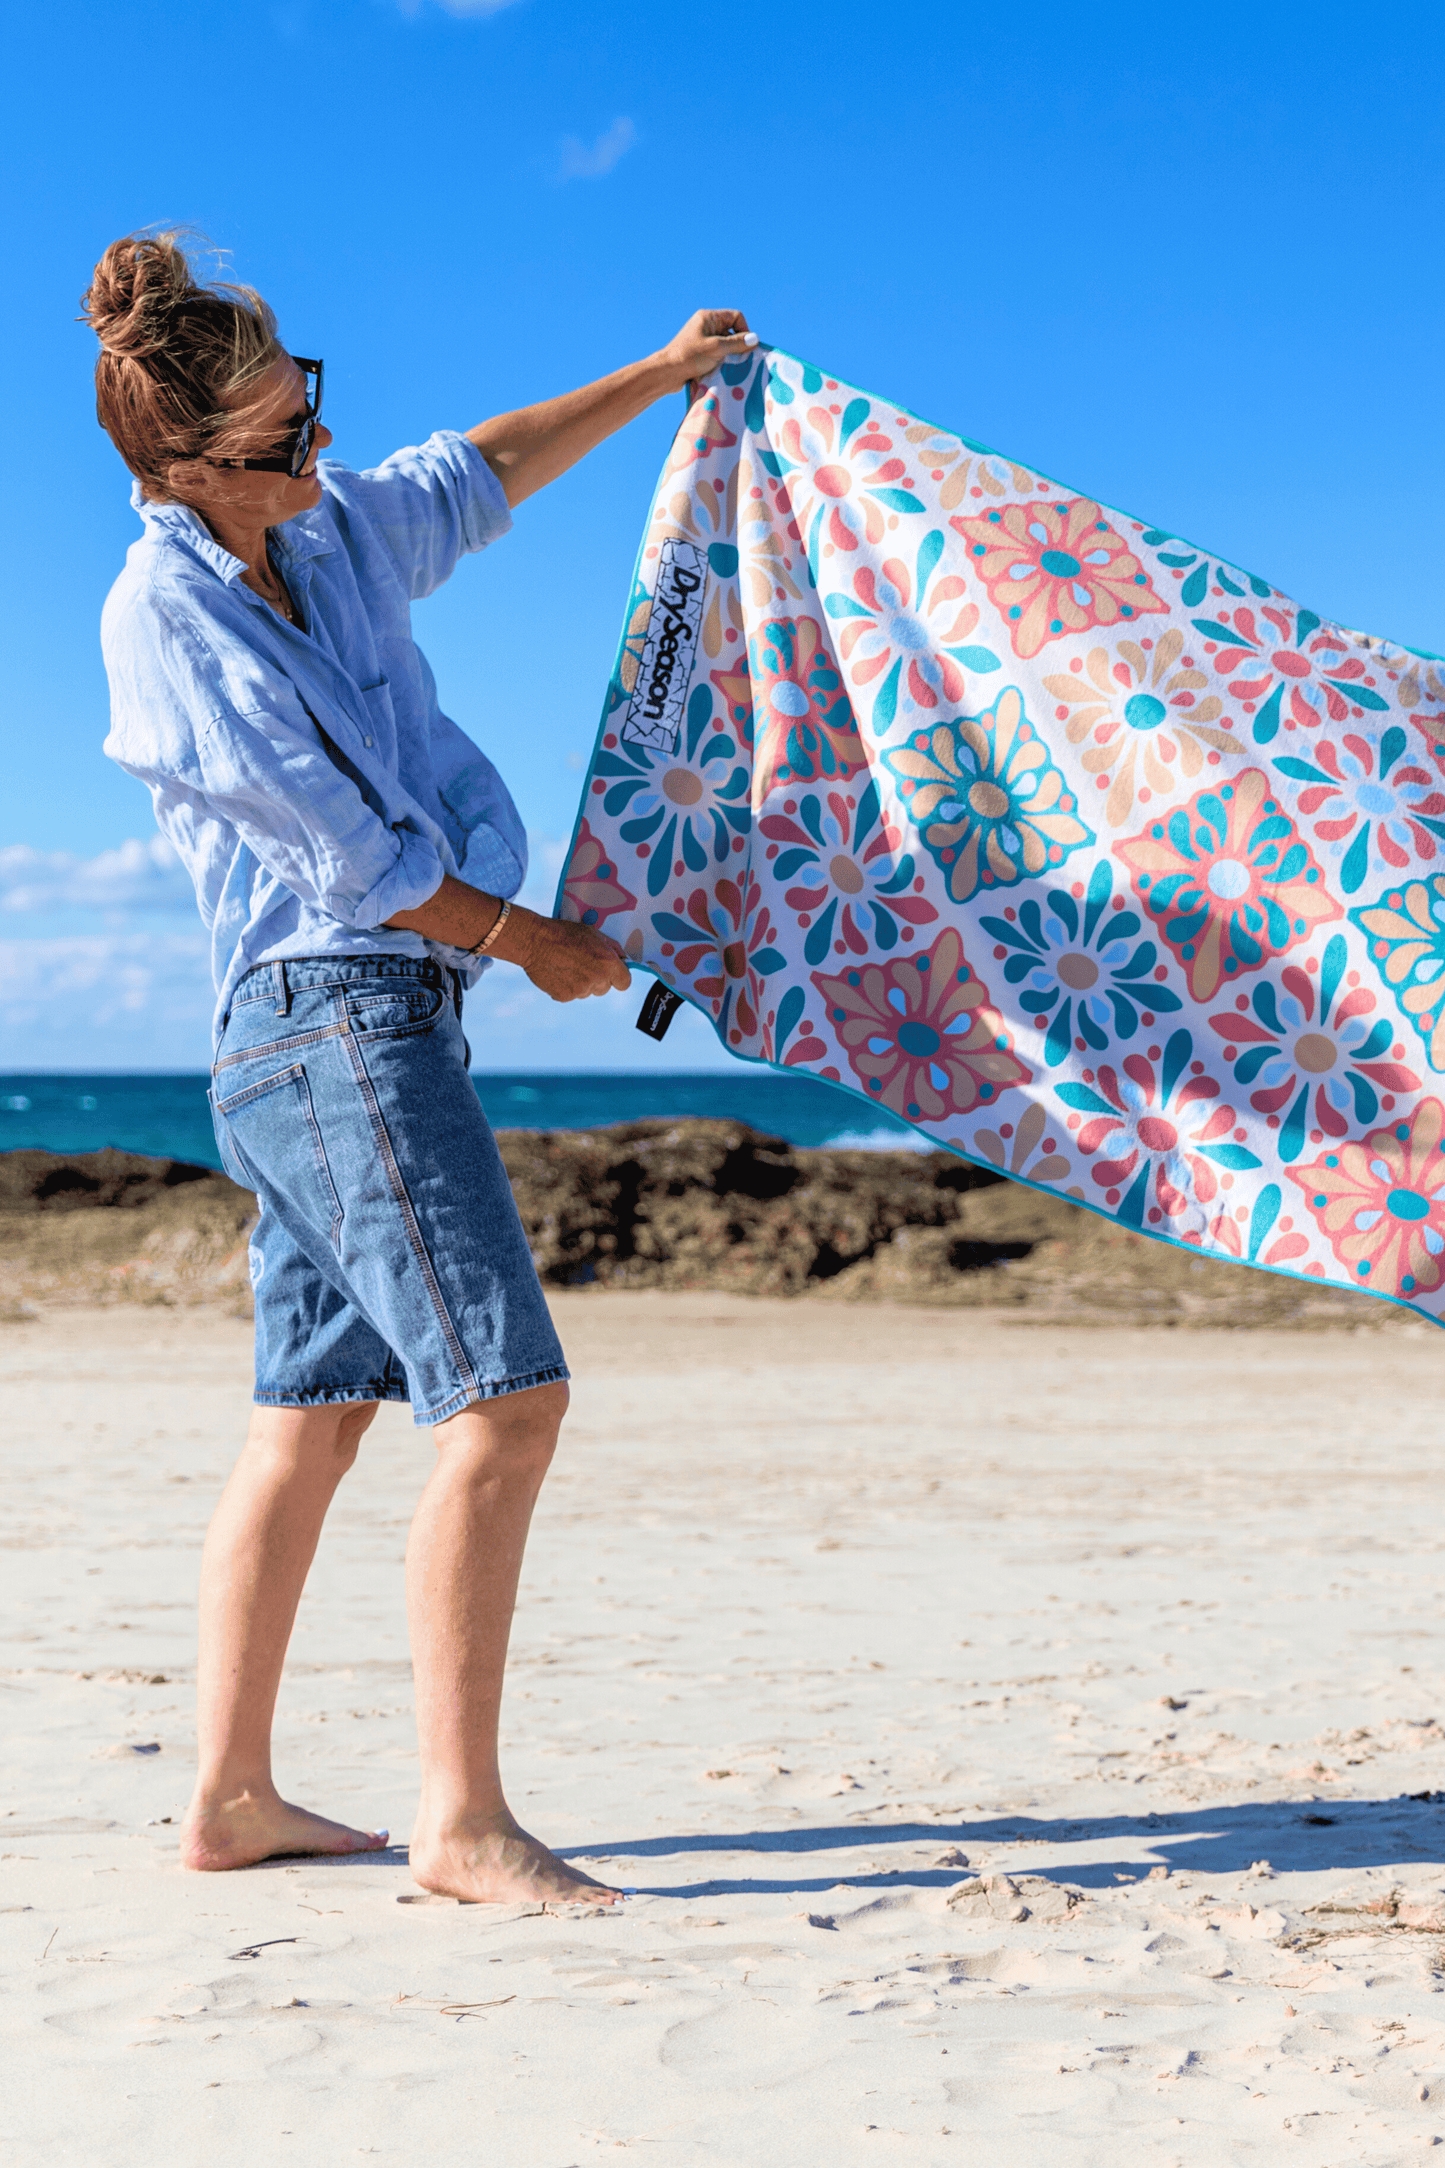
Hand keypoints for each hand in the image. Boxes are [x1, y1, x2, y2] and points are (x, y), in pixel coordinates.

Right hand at [496, 907, 631, 1002]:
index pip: (624, 983)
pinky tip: (557, 972)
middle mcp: (597, 979)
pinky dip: (565, 987)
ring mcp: (580, 990)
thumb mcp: (592, 933)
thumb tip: (622, 958)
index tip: (611, 973)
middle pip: (604, 989)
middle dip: (597, 979)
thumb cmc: (564, 933)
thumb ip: (611, 948)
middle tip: (582, 965)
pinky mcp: (564, 997)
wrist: (535, 941)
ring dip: (581, 983)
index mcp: (608, 963)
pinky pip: (570, 995)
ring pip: (587, 992)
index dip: (618, 978)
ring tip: (566, 966)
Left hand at [656, 309, 756, 396]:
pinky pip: (718, 354)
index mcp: (709, 317)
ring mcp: (703, 339)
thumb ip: (736, 343)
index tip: (746, 347)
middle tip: (741, 359)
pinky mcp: (701, 353)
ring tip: (731, 366)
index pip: (736, 317)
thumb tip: (755, 339)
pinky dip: (723, 361)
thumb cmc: (690, 357)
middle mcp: (706, 326)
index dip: (744, 330)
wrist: (667, 373)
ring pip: (726, 344)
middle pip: (732, 331)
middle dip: (738, 345)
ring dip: (731, 355)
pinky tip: (723, 371)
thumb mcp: (716, 348)